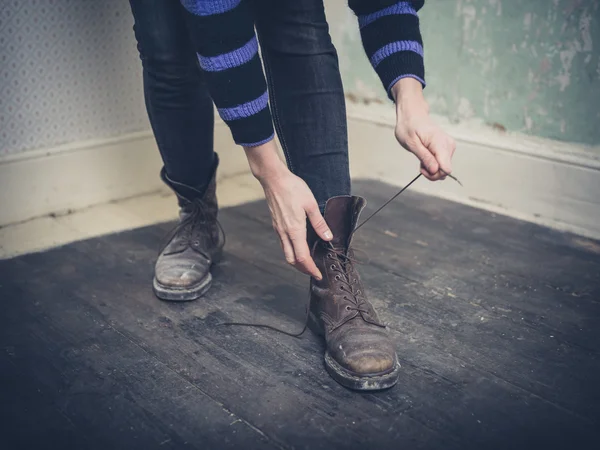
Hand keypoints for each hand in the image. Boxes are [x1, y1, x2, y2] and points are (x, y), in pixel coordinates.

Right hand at [245, 141, 331, 278]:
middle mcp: (284, 233)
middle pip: (291, 260)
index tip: (318, 274)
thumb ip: (319, 223)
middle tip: (313, 271)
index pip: (302, 257)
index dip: (311, 269)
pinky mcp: (276, 225)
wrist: (273, 179)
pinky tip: (299, 246)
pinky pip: (283, 244)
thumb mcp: (311, 204)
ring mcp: (278, 230)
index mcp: (294, 230)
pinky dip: (292, 251)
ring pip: (286, 253)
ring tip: (308, 262)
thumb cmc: (292, 188)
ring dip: (296, 261)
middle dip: (302, 269)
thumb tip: (328, 237)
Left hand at [391, 78, 455, 180]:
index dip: (434, 174)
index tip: (422, 168)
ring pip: (444, 168)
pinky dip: (433, 163)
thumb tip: (435, 170)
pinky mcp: (448, 148)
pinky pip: (443, 162)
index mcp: (440, 143)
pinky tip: (426, 155)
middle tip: (419, 164)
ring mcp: (449, 146)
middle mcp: (449, 145)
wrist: (413, 115)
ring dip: (431, 167)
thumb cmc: (409, 127)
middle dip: (431, 172)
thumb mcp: (411, 143)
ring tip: (421, 156)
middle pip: (445, 171)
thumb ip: (424, 157)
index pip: (446, 168)